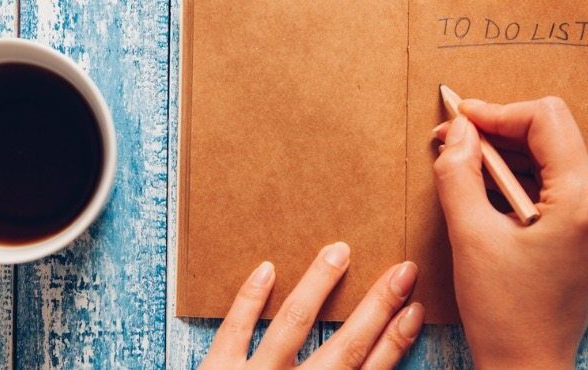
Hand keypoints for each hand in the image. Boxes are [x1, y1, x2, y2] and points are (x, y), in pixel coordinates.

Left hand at [199, 242, 423, 368]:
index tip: (415, 309)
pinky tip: (266, 268)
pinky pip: (233, 329)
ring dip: (318, 286)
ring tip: (338, 251)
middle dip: (377, 307)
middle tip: (403, 271)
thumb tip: (365, 368)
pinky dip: (249, 299)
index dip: (395, 341)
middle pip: (347, 346)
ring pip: (293, 324)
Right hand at [433, 97, 587, 369]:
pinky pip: (549, 183)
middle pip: (549, 134)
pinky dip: (512, 177)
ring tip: (459, 166)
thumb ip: (458, 176)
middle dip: (496, 131)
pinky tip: (481, 189)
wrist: (527, 362)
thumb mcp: (470, 237)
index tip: (458, 119)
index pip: (546, 120)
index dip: (497, 112)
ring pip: (548, 156)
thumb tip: (455, 132)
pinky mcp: (579, 228)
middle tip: (451, 142)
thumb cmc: (505, 311)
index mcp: (582, 200)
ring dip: (502, 154)